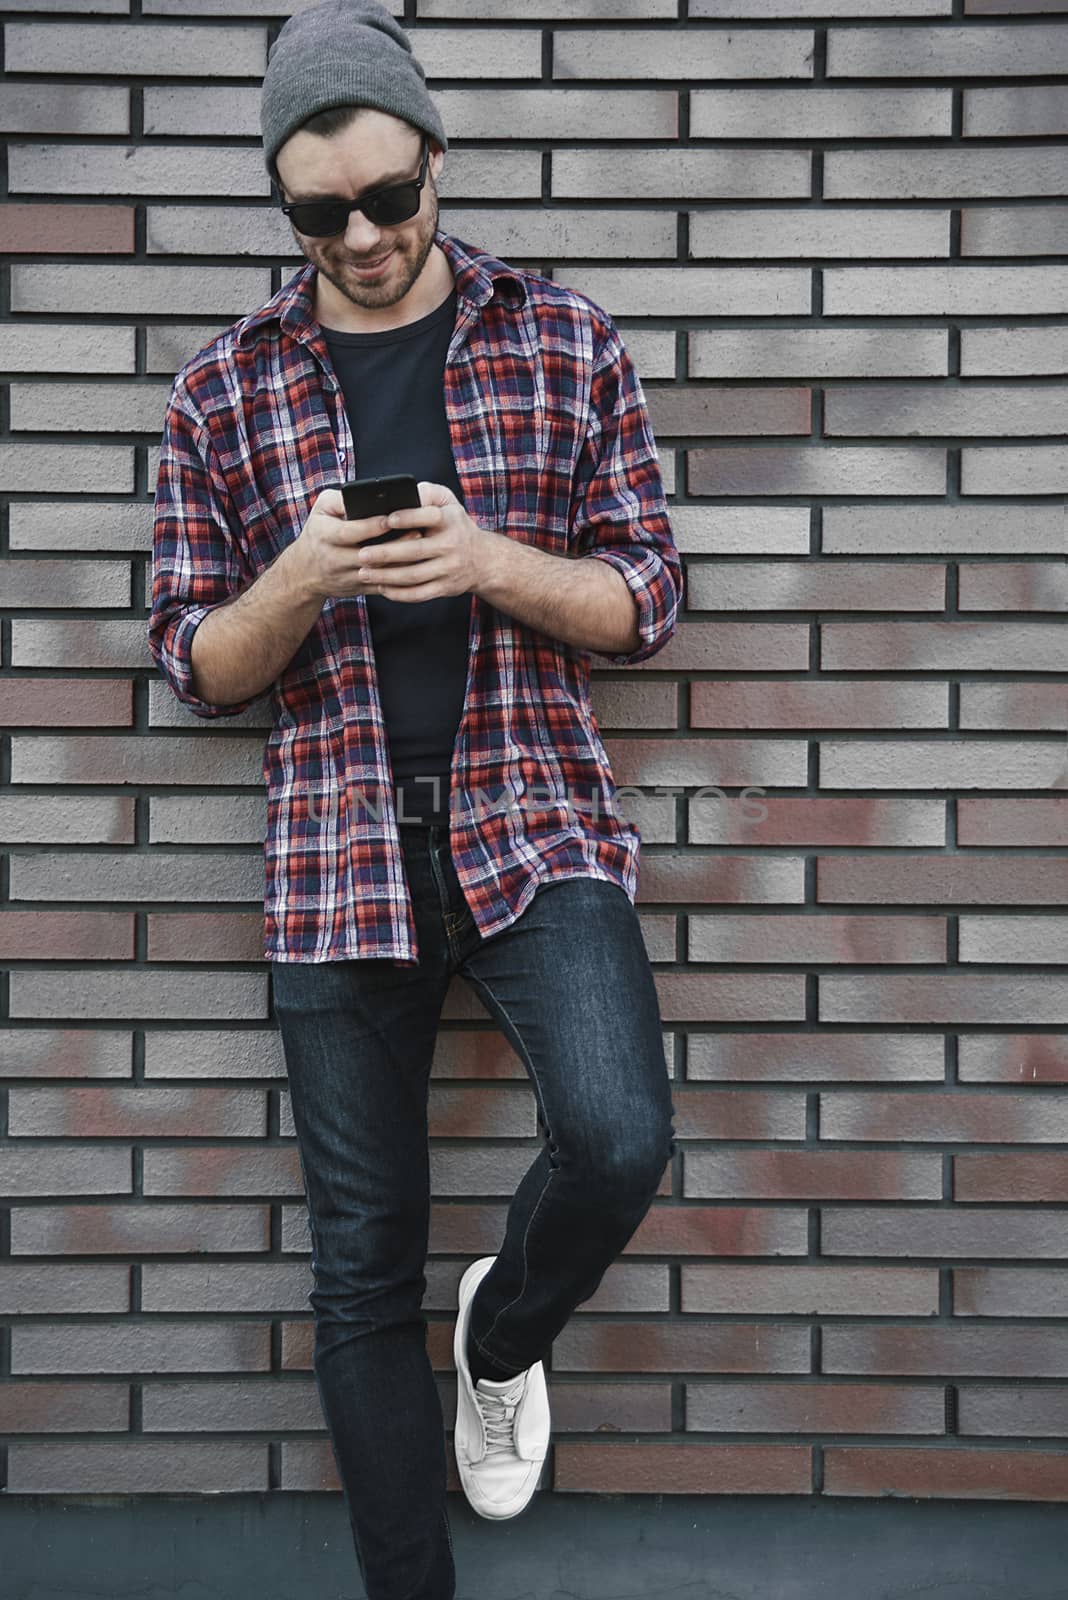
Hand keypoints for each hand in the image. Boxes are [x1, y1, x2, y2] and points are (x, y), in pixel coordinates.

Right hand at [289, 487, 427, 602]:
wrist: (305, 573)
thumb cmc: (318, 532)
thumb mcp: (321, 510)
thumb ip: (340, 499)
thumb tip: (363, 494)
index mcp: (324, 536)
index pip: (349, 532)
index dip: (371, 526)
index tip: (391, 517)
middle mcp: (335, 559)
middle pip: (369, 555)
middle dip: (395, 545)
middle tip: (418, 531)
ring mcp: (348, 577)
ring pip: (380, 573)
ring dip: (403, 562)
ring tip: (421, 548)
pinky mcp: (360, 589)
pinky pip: (384, 586)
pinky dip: (401, 578)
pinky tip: (417, 566)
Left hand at [351, 480, 500, 602]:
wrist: (482, 560)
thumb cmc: (454, 525)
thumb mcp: (448, 502)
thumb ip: (427, 493)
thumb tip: (405, 492)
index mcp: (450, 520)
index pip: (430, 517)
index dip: (409, 518)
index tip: (387, 519)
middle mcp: (451, 545)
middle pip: (415, 551)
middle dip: (386, 554)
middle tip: (362, 554)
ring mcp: (449, 569)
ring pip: (413, 576)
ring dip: (386, 576)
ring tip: (364, 573)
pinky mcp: (445, 588)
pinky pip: (419, 594)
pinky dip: (399, 593)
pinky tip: (382, 587)